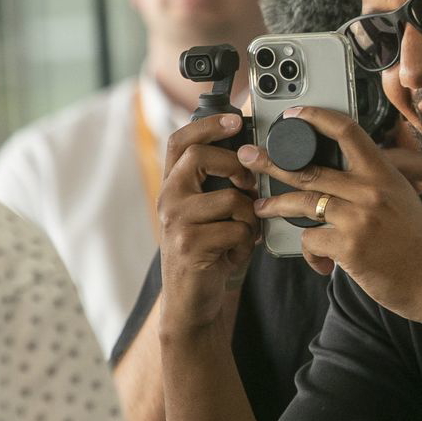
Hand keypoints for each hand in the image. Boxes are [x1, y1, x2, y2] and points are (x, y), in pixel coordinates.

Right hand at [157, 109, 259, 337]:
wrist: (193, 301)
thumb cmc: (210, 252)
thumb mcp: (212, 212)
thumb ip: (222, 183)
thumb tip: (253, 152)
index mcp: (174, 185)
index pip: (180, 140)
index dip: (207, 124)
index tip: (235, 119)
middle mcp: (168, 199)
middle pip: (201, 157)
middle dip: (236, 166)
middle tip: (248, 185)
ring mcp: (175, 222)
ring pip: (230, 198)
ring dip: (248, 216)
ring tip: (242, 232)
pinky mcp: (189, 245)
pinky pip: (237, 229)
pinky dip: (246, 242)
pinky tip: (236, 252)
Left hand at [243, 108, 421, 319]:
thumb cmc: (418, 244)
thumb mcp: (401, 199)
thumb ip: (372, 184)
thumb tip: (337, 177)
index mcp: (384, 173)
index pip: (347, 131)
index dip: (315, 118)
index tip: (292, 115)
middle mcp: (370, 189)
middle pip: (309, 167)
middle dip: (272, 163)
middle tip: (249, 158)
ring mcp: (358, 217)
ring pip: (302, 203)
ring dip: (276, 206)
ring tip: (262, 208)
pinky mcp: (348, 246)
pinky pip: (311, 241)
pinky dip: (310, 253)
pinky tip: (321, 262)